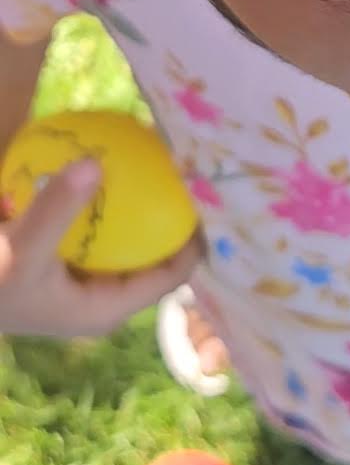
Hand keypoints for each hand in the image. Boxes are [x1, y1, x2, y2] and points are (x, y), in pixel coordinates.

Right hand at [0, 158, 202, 338]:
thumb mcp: (23, 249)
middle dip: (170, 213)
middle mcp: (102, 296)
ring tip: (163, 156)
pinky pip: (98, 226)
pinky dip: (107, 199)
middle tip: (189, 165)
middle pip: (153, 251)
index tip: (211, 193)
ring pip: (127, 236)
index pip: (171, 275)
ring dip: (141, 203)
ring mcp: (83, 277)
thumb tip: (96, 163)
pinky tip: (114, 159)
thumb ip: (58, 209)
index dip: (194, 238)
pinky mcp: (63, 258)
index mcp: (107, 309)